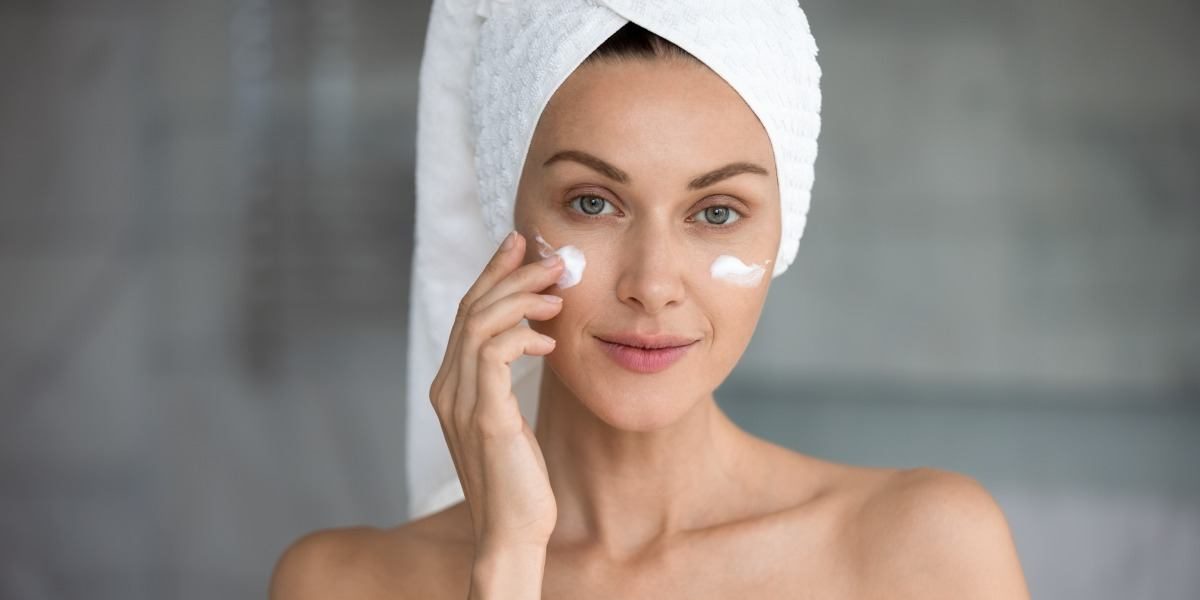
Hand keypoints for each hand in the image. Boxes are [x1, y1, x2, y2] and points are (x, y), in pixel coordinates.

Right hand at [429, 230, 563, 550]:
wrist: (512, 532)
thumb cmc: (518, 478)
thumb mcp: (509, 418)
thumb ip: (507, 380)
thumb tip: (531, 337)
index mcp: (451, 385)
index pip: (467, 313)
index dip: (491, 274)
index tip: (517, 245)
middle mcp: (448, 387)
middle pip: (471, 308)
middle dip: (509, 274)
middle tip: (548, 257)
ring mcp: (462, 401)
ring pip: (480, 322)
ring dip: (521, 298)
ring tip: (557, 292)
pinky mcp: (485, 416)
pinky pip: (495, 352)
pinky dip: (523, 334)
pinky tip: (550, 339)